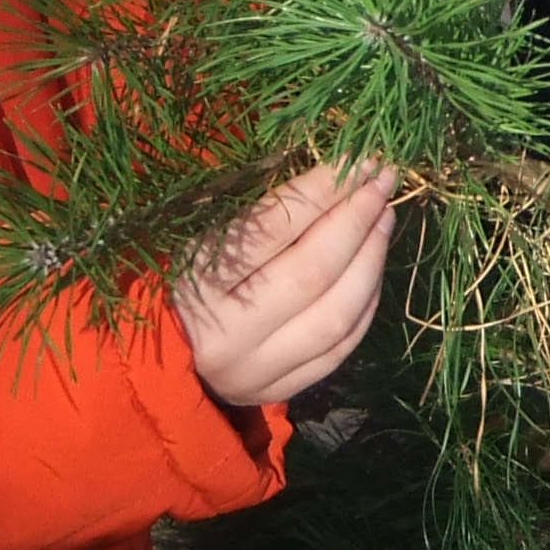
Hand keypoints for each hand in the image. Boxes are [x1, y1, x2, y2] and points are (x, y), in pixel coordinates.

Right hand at [175, 162, 397, 410]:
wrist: (165, 354)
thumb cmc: (188, 275)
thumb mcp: (205, 232)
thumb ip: (264, 207)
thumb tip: (337, 171)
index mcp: (197, 282)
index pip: (274, 228)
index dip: (322, 190)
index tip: (360, 159)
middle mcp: (226, 334)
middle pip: (311, 273)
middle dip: (356, 221)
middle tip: (382, 184)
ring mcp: (255, 370)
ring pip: (335, 316)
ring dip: (370, 262)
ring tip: (384, 219)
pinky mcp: (278, 390)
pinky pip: (340, 348)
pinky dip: (365, 303)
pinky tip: (372, 268)